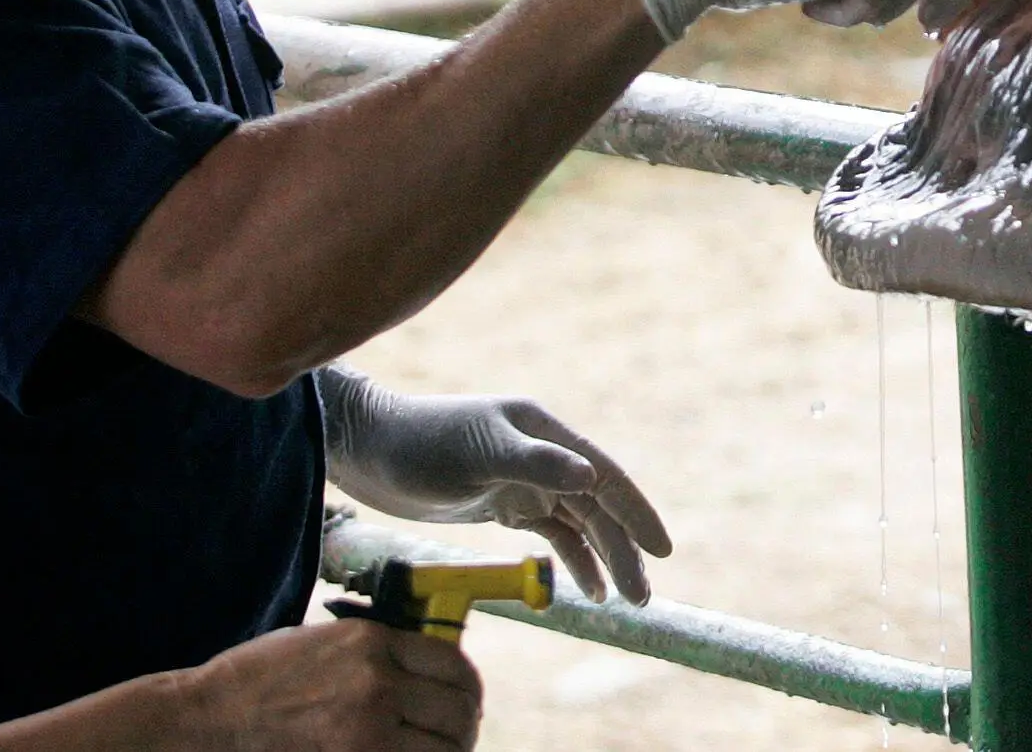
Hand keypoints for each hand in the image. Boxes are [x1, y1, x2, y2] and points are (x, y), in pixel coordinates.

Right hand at [175, 620, 479, 751]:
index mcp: (374, 642)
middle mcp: (377, 682)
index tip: (465, 701)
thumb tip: (428, 672)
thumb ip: (381, 653)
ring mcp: (366, 728)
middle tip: (458, 736)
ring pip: (444, 749)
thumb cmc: (261, 679)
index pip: (455, 665)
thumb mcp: (327, 641)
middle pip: (457, 710)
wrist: (209, 719)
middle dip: (463, 726)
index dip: (468, 688)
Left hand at [321, 371, 669, 602]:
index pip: (604, 474)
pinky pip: (552, 534)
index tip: (661, 549)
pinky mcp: (506, 503)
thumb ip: (535, 464)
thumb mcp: (478, 452)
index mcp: (545, 432)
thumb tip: (593, 476)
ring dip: (603, 558)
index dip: (636, 511)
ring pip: (578, 523)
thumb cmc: (421, 443)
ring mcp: (526, 480)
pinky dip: (571, 559)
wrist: (369, 451)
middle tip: (640, 597)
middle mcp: (544, 454)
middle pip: (597, 506)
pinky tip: (586, 588)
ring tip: (623, 599)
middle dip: (622, 549)